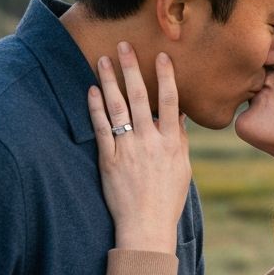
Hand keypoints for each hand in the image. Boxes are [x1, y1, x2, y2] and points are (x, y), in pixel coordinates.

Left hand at [88, 43, 191, 252]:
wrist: (146, 228)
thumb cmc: (167, 200)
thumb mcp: (182, 168)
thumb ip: (179, 139)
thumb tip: (177, 114)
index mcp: (171, 142)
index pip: (169, 101)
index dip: (165, 76)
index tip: (161, 55)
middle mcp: (149, 141)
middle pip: (140, 97)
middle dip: (131, 69)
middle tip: (123, 46)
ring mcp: (127, 150)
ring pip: (117, 108)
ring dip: (110, 81)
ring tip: (103, 59)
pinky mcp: (108, 160)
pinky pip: (100, 128)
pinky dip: (95, 108)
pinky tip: (91, 90)